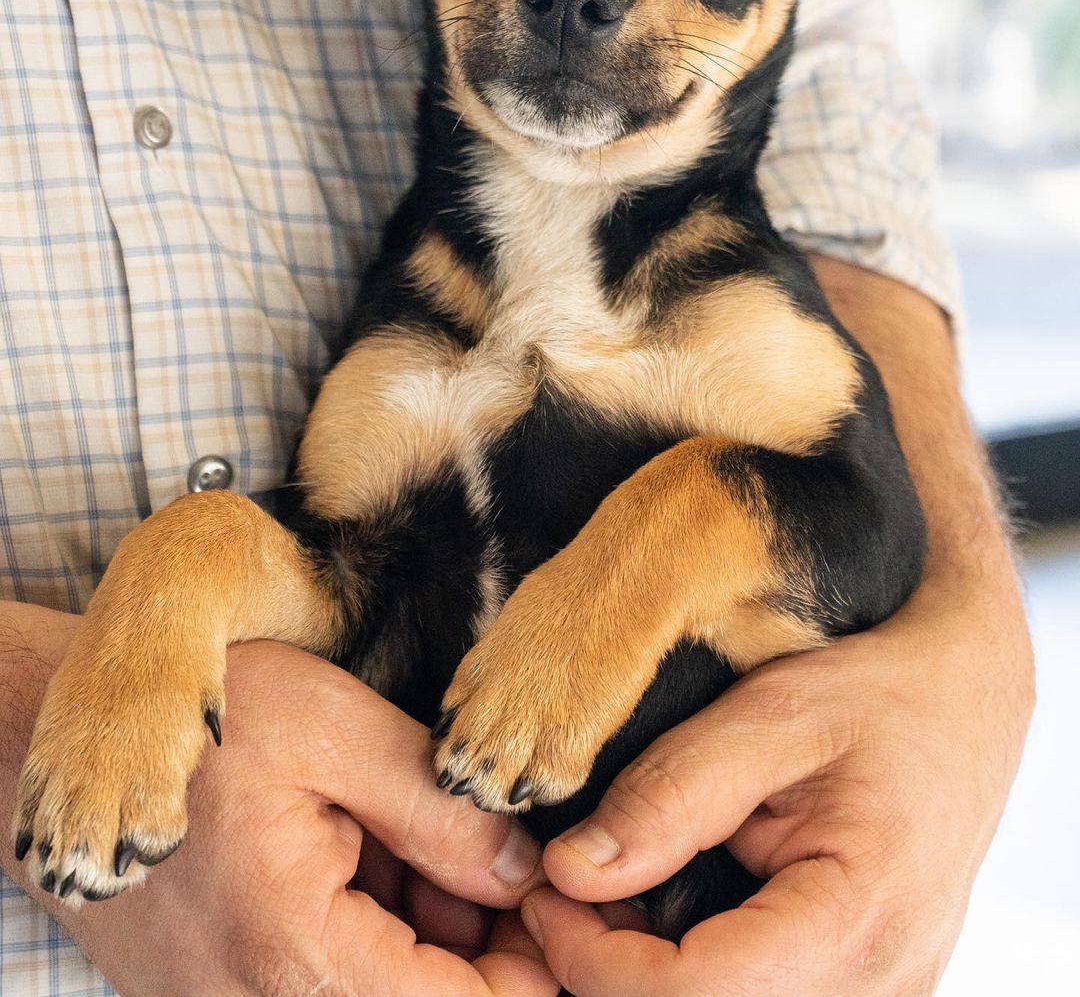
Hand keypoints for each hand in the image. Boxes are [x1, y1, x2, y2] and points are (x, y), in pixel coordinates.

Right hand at [15, 637, 554, 995]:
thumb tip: (525, 872)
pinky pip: (332, 974)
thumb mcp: (333, 730)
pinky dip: (375, 920)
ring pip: (380, 988)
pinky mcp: (227, 987)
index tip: (563, 898)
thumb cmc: (197, 721)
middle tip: (494, 843)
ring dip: (429, 927)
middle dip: (484, 939)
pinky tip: (373, 844)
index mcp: (296, 951)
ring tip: (417, 827)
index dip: (533, 965)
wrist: (72, 743)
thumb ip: (436, 809)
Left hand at [521, 564, 1032, 995]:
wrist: (966, 703)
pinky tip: (660, 911)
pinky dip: (691, 972)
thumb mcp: (770, 716)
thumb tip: (572, 872)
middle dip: (611, 973)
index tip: (547, 889)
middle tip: (569, 890)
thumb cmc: (878, 697)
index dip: (594, 959)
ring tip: (612, 895)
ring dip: (647, 978)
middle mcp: (878, 988)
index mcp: (858, 920)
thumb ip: (671, 795)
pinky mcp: (858, 990)